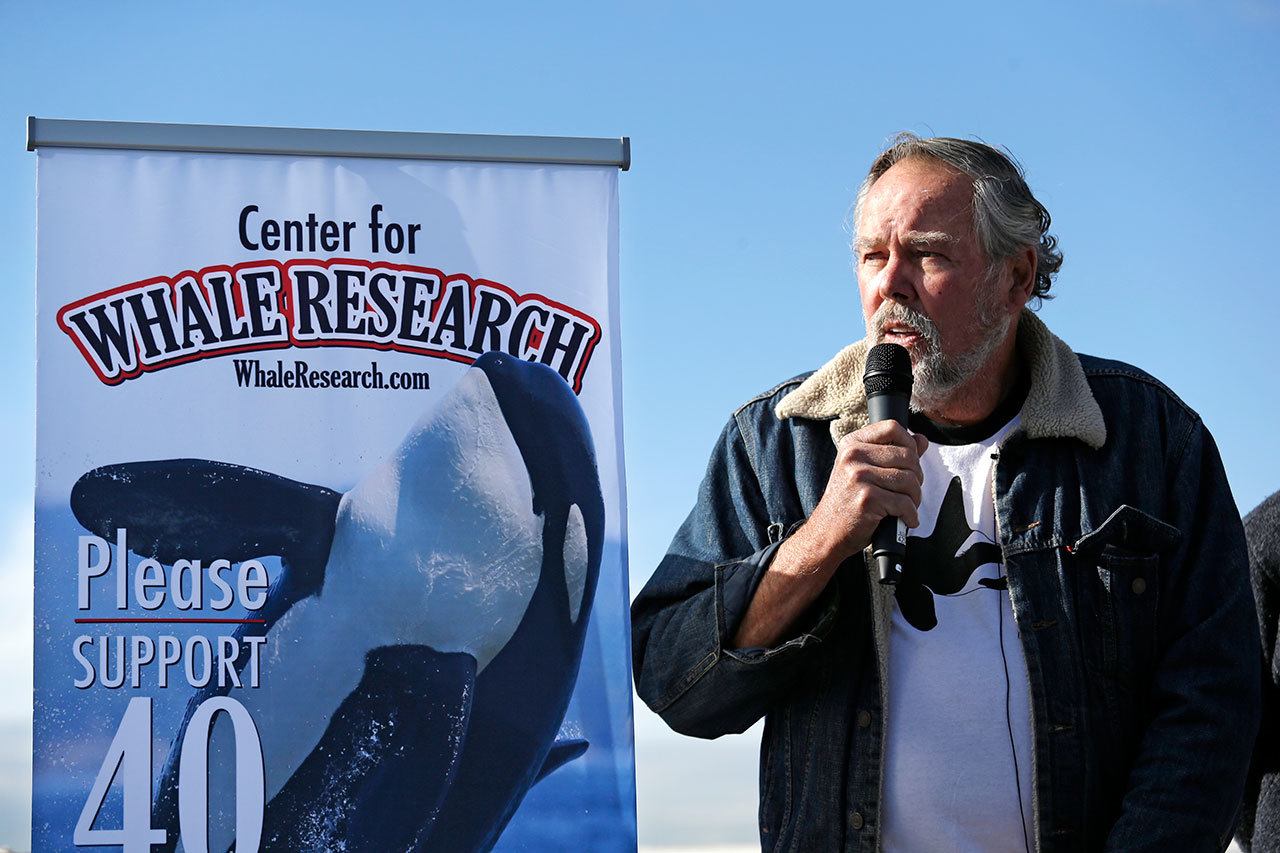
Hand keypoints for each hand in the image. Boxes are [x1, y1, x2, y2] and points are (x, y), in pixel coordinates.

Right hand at [791, 421, 927, 572]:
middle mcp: (853, 456)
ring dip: (915, 498)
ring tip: (906, 507)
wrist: (826, 532)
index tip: (909, 463)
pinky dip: (910, 515)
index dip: (909, 444)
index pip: (892, 428)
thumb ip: (893, 453)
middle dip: (916, 478)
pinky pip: (904, 503)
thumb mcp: (864, 471)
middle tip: (909, 492)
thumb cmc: (847, 502)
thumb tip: (922, 440)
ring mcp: (859, 476)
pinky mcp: (867, 499)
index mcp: (852, 444)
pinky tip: (905, 519)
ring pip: (909, 480)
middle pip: (908, 456)